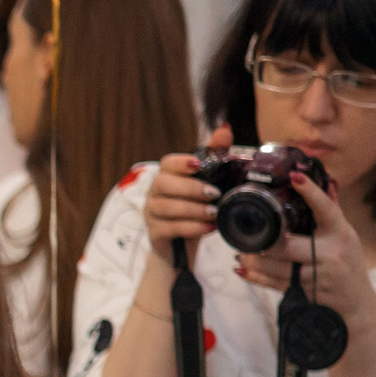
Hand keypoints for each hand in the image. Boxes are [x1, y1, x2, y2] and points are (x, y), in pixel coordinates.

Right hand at [142, 126, 234, 249]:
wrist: (183, 247)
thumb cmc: (196, 211)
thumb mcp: (209, 184)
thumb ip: (215, 156)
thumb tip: (224, 129)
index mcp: (168, 177)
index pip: (167, 163)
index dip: (181, 162)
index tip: (199, 165)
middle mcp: (155, 193)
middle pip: (162, 183)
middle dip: (190, 188)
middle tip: (214, 194)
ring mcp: (151, 213)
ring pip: (166, 206)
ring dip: (193, 209)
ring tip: (214, 213)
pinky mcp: (155, 233)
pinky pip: (170, 228)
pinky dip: (192, 227)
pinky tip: (209, 227)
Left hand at [233, 170, 374, 321]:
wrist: (355, 302)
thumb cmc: (348, 261)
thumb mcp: (345, 235)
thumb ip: (332, 210)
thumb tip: (326, 181)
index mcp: (340, 234)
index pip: (325, 209)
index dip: (310, 193)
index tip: (295, 176)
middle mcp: (329, 254)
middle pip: (287, 245)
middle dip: (263, 240)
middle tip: (244, 233)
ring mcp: (316, 276)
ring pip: (276, 267)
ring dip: (253, 259)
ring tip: (240, 251)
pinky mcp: (305, 293)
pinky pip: (274, 284)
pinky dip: (255, 276)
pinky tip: (242, 269)